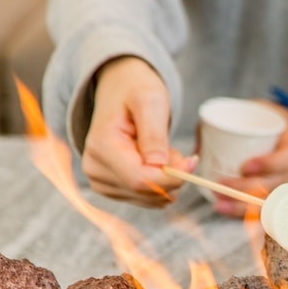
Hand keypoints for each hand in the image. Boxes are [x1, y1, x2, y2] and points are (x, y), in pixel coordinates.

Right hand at [82, 56, 193, 206]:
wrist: (120, 90)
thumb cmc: (136, 91)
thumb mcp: (150, 101)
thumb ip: (154, 134)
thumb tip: (158, 167)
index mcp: (101, 146)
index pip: (140, 180)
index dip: (172, 177)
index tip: (193, 161)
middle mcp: (94, 169)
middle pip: (146, 192)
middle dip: (171, 175)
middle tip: (173, 148)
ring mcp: (100, 182)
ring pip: (151, 199)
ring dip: (166, 178)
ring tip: (159, 148)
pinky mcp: (112, 189)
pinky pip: (148, 199)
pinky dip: (160, 183)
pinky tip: (153, 160)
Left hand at [212, 99, 287, 216]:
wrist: (284, 133)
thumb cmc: (266, 123)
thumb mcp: (253, 115)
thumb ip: (225, 126)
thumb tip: (198, 150)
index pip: (286, 160)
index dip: (267, 165)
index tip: (244, 166)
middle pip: (272, 187)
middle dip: (245, 190)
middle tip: (219, 186)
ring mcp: (284, 189)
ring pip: (266, 204)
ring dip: (242, 207)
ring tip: (219, 206)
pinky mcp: (275, 198)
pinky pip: (261, 211)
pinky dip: (245, 215)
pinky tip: (229, 213)